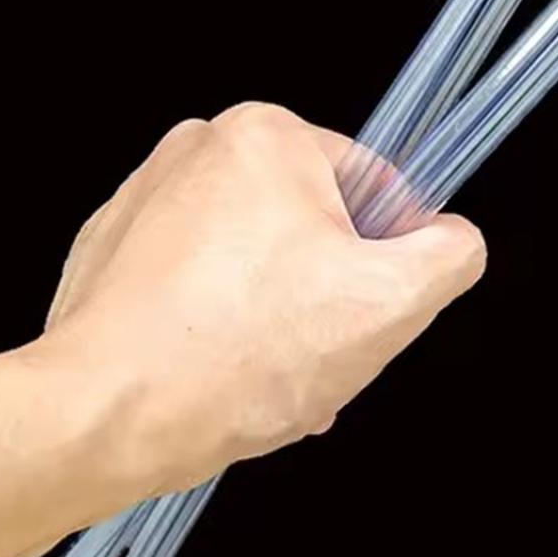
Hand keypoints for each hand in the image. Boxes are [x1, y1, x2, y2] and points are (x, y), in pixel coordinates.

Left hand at [37, 102, 485, 501]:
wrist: (103, 418)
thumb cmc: (232, 357)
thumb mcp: (391, 305)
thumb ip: (450, 256)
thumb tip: (453, 242)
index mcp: (266, 137)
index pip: (374, 185)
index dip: (391, 257)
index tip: (374, 309)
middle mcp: (197, 151)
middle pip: (312, 224)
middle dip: (329, 298)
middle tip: (323, 357)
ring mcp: (144, 202)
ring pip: (254, 262)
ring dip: (279, 321)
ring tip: (271, 380)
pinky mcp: (109, 256)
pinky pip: (196, 287)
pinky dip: (220, 330)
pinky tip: (224, 381)